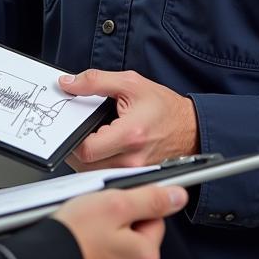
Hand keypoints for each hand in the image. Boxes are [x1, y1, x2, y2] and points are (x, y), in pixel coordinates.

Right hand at [53, 184, 186, 258]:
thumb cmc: (73, 237)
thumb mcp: (115, 203)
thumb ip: (150, 198)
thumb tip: (177, 196)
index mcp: (145, 255)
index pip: (154, 218)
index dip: (133, 202)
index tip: (115, 199)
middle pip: (135, 235)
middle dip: (116, 221)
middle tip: (93, 212)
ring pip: (116, 249)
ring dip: (102, 236)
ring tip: (80, 228)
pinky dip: (89, 252)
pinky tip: (74, 243)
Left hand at [59, 69, 199, 170]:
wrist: (191, 128)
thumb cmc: (164, 106)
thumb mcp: (130, 83)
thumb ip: (95, 81)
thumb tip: (67, 83)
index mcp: (130, 134)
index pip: (86, 149)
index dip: (72, 138)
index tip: (71, 125)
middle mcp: (133, 159)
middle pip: (86, 165)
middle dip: (76, 148)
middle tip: (78, 131)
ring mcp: (135, 171)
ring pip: (95, 174)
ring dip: (86, 158)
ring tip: (91, 138)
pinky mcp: (136, 176)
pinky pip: (108, 176)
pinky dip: (99, 164)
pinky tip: (103, 149)